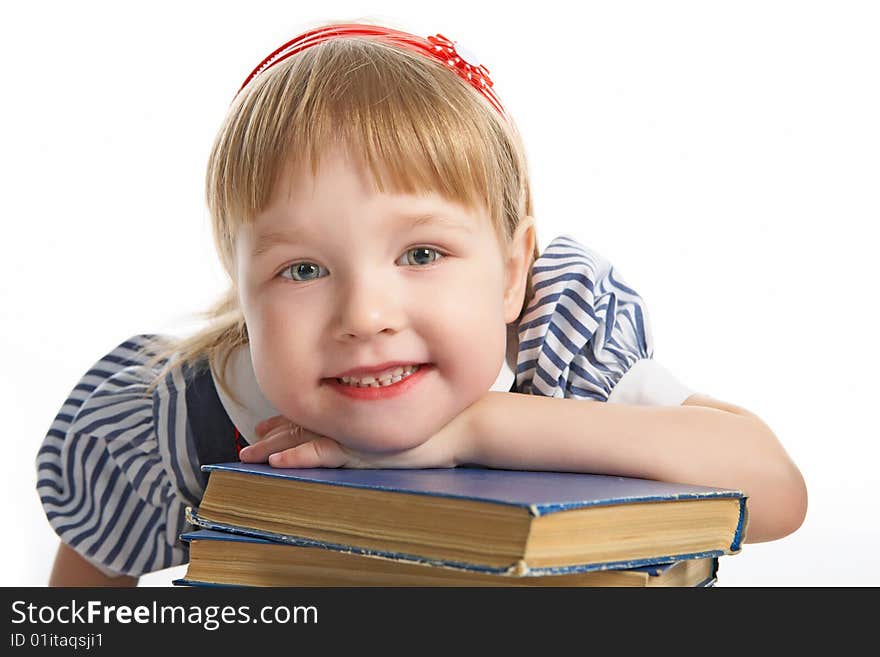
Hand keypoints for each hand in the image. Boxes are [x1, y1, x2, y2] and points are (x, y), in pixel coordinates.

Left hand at [238, 396, 488, 468]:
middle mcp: (352, 418)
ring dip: (273, 448)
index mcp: (360, 409)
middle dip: (272, 435)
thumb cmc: (441, 423)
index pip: (316, 413)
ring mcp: (355, 434)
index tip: (266, 425)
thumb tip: (378, 419)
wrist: (462, 425)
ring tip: (248, 456)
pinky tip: (277, 463)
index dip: (287, 420)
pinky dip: (297, 457)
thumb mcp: (407, 418)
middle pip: (302, 424)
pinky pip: (320, 455)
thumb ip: (388, 415)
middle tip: (250, 442)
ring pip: (303, 438)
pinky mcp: (361, 452)